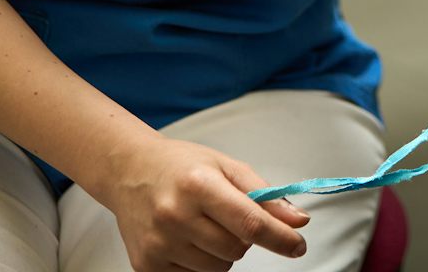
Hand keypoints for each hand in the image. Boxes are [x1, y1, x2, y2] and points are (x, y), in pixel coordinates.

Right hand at [92, 135, 310, 270]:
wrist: (129, 172)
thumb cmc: (182, 166)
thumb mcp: (226, 167)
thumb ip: (264, 195)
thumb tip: (298, 220)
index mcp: (198, 185)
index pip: (250, 222)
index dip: (280, 238)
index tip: (298, 245)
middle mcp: (175, 215)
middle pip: (236, 249)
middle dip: (243, 237)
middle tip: (225, 216)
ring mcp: (159, 244)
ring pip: (219, 268)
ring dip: (222, 252)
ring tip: (203, 225)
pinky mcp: (147, 265)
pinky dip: (200, 262)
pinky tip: (186, 238)